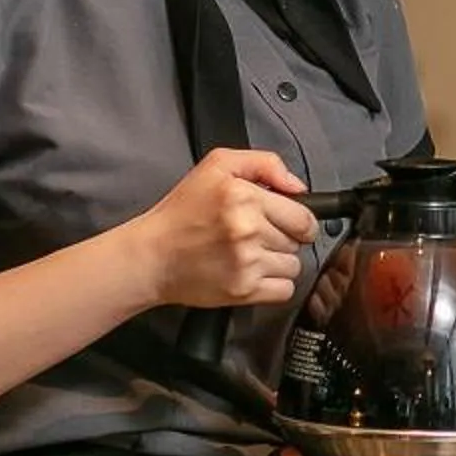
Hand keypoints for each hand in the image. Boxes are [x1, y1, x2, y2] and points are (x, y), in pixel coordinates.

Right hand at [128, 149, 316, 308]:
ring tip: (250, 255)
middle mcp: (248, 230)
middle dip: (283, 238)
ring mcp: (247, 262)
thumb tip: (298, 186)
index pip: (304, 216)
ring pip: (293, 266)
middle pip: (298, 242)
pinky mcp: (243, 290)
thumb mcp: (217, 166)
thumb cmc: (181, 213)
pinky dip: (273, 285)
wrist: (151, 256)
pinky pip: (285, 290)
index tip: (286, 222)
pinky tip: (251, 274)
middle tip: (256, 236)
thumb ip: (264, 164)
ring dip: (277, 262)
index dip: (299, 220)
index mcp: (245, 197)